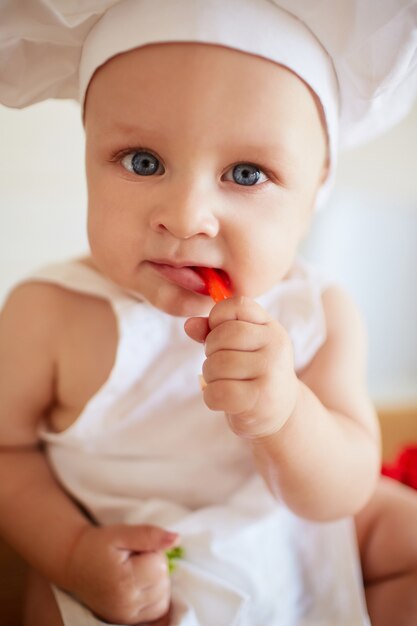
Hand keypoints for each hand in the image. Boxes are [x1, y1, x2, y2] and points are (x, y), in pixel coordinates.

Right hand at [64, 523, 177, 624]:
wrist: (74, 564)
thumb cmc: (98, 545)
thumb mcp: (121, 533)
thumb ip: (149, 535)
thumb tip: (176, 539)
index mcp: (124, 580)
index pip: (160, 563)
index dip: (152, 550)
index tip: (134, 548)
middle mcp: (126, 603)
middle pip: (164, 581)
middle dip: (155, 565)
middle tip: (135, 559)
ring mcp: (126, 615)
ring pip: (164, 598)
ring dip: (158, 582)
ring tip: (138, 571)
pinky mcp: (126, 620)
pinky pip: (157, 612)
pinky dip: (156, 598)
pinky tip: (143, 586)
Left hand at [185, 296, 297, 438]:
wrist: (280, 412)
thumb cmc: (254, 374)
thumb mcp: (240, 346)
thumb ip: (213, 330)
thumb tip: (189, 325)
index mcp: (271, 328)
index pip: (236, 306)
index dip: (217, 319)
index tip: (220, 337)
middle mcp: (275, 346)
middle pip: (222, 336)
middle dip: (211, 352)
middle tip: (221, 366)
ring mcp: (270, 373)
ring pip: (217, 365)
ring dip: (211, 377)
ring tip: (225, 383)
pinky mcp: (260, 400)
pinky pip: (217, 392)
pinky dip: (211, 397)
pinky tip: (224, 400)